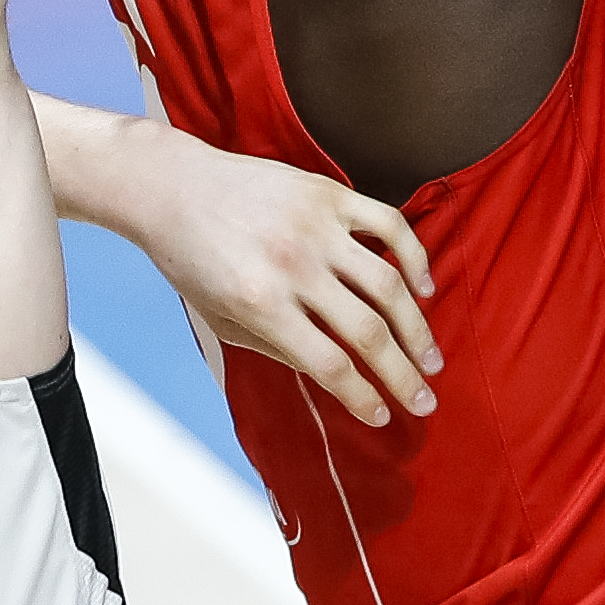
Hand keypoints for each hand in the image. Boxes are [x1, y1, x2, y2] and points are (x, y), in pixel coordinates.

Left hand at [140, 134, 443, 428]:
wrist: (173, 188)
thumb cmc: (191, 260)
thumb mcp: (221, 319)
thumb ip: (278, 349)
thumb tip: (336, 375)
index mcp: (261, 303)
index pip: (330, 365)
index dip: (362, 398)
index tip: (381, 417)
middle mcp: (293, 265)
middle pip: (368, 333)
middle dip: (402, 376)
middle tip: (425, 403)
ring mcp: (316, 226)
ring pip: (388, 285)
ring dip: (418, 329)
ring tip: (432, 359)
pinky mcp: (328, 194)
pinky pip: (389, 224)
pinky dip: (414, 257)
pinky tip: (424, 289)